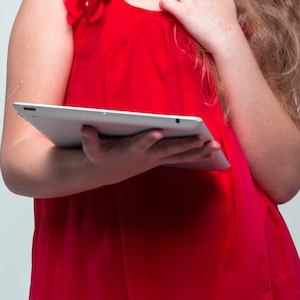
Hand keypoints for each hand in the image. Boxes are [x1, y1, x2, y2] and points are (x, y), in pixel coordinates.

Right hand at [81, 126, 220, 182]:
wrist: (105, 172)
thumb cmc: (98, 155)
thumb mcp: (89, 148)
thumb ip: (88, 139)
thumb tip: (85, 128)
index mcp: (129, 150)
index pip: (139, 143)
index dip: (147, 139)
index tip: (157, 131)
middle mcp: (145, 156)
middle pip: (167, 150)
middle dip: (184, 145)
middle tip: (200, 139)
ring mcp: (154, 159)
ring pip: (178, 155)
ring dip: (196, 151)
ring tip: (214, 146)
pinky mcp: (159, 159)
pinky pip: (181, 157)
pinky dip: (195, 154)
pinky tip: (210, 150)